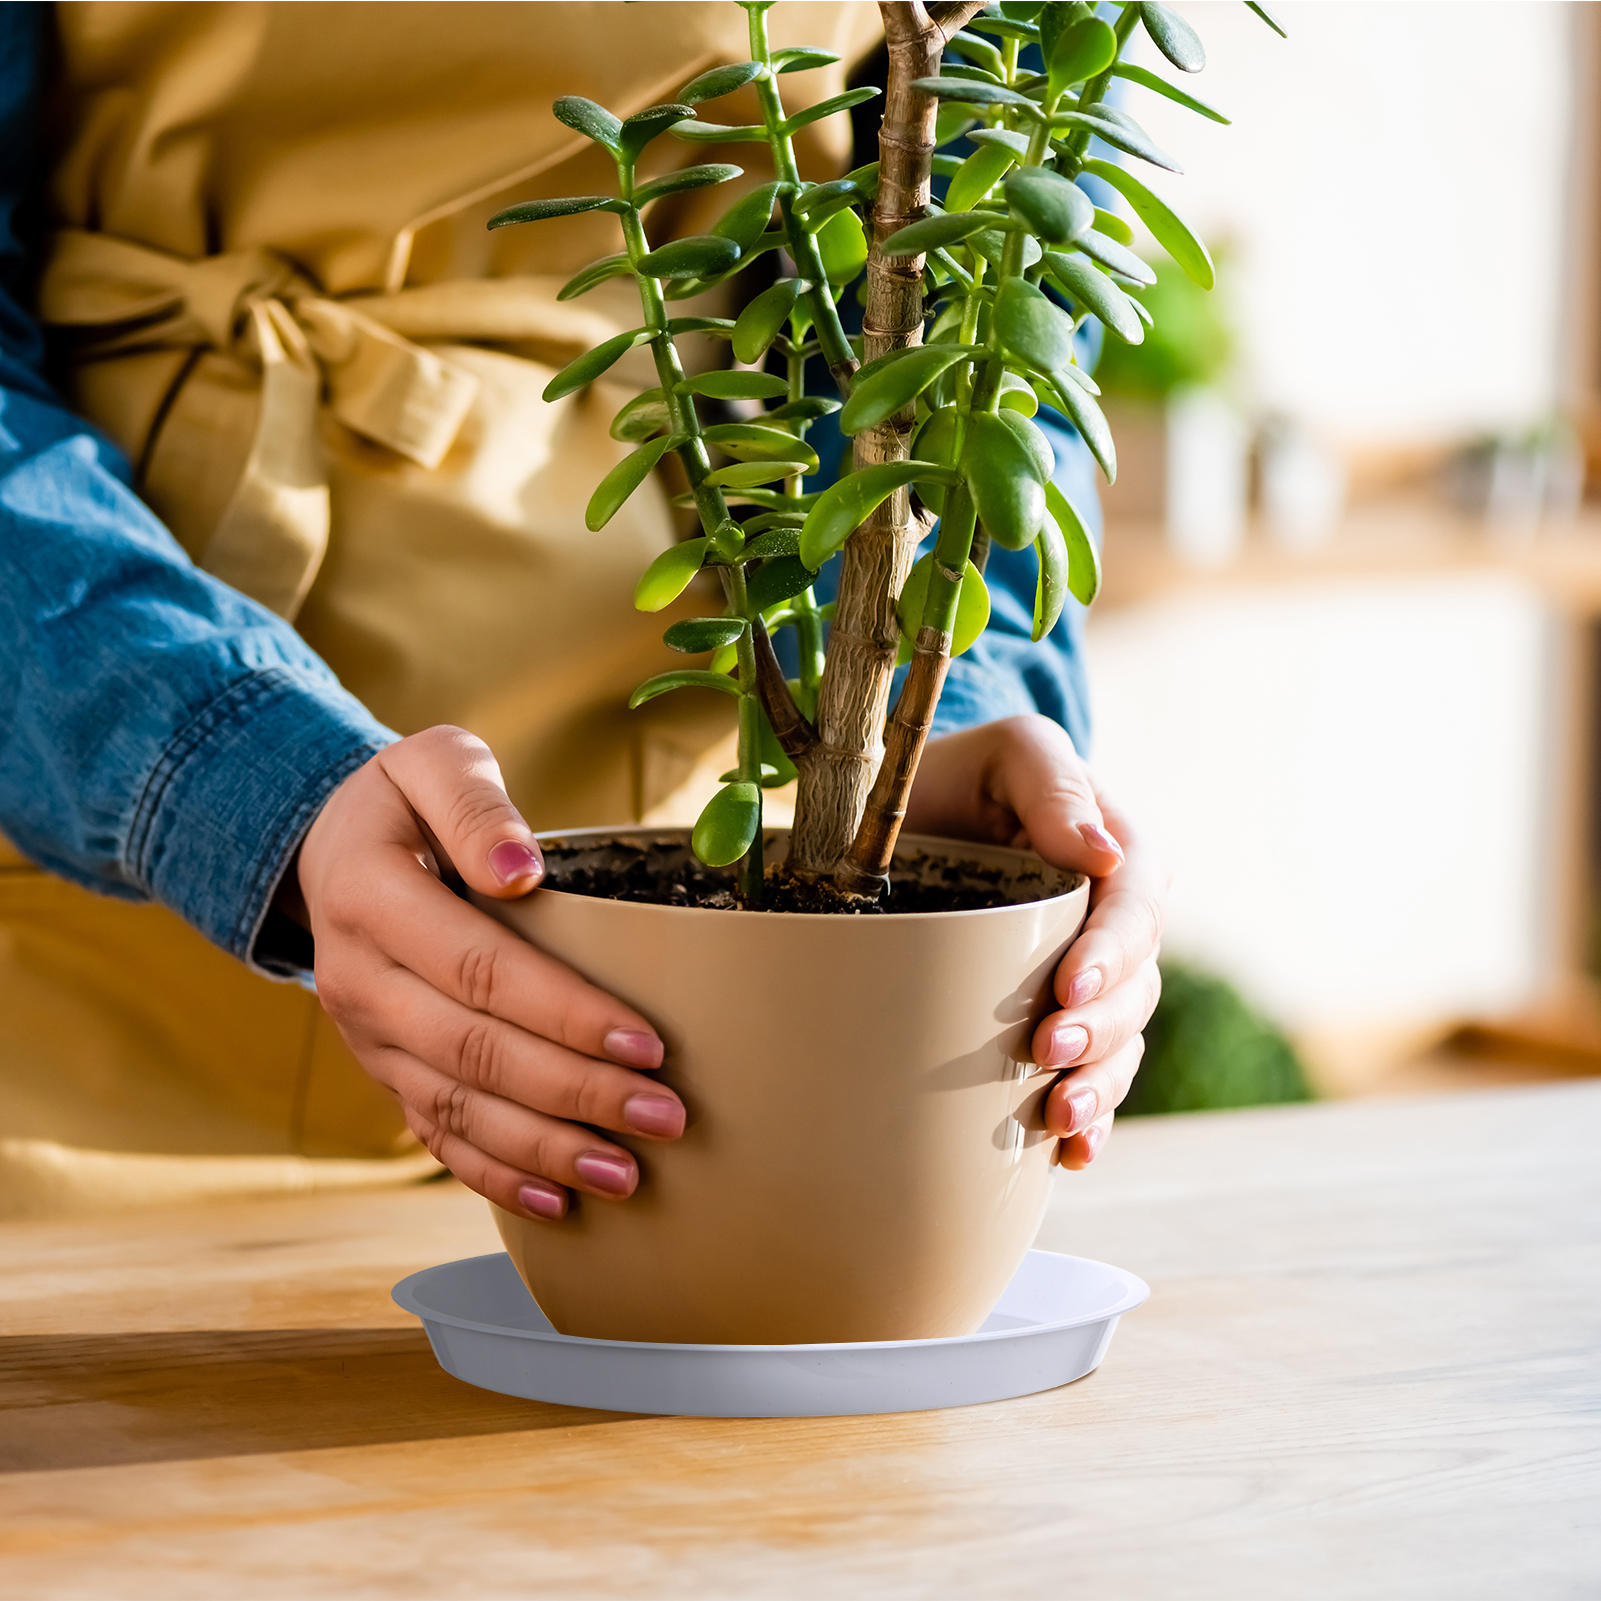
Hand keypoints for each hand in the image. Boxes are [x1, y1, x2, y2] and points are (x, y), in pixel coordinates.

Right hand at [290, 726, 684, 1221]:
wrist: (326, 849)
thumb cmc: (402, 801)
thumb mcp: (430, 762)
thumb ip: (473, 803)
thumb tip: (518, 869)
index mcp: (370, 898)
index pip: (480, 969)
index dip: (564, 1012)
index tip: (646, 1043)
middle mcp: (359, 979)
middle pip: (476, 1052)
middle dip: (576, 1094)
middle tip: (666, 1118)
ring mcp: (367, 1036)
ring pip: (456, 1109)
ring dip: (544, 1150)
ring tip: (627, 1174)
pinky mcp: (383, 1069)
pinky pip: (433, 1133)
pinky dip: (493, 1175)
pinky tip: (556, 1203)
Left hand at [904, 715, 1166, 1168]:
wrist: (915, 817)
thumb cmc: (962, 775)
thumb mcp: (1007, 752)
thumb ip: (1052, 784)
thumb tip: (1100, 853)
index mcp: (1120, 854)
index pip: (1135, 907)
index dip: (1112, 952)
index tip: (1068, 985)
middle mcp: (1116, 924)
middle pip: (1135, 987)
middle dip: (1098, 1029)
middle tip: (1046, 1053)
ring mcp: (1091, 979)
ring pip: (1118, 1041)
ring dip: (1098, 1084)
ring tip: (1060, 1119)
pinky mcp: (1058, 1020)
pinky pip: (1091, 1075)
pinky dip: (1089, 1119)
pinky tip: (1070, 1154)